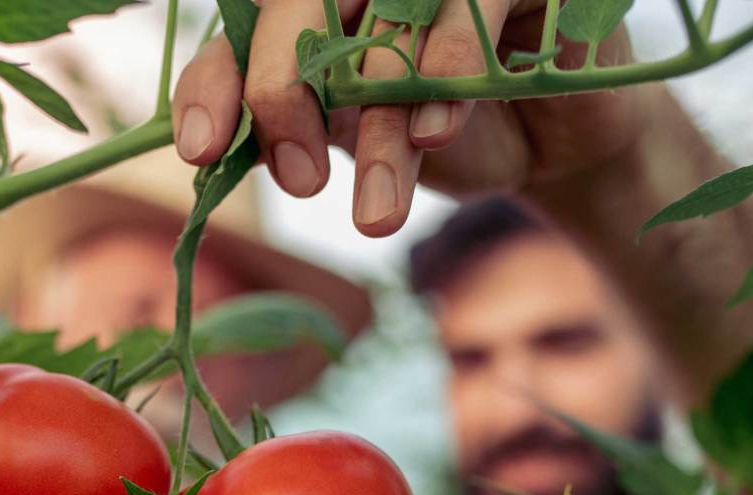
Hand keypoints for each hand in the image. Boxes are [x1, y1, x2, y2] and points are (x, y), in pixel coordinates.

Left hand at [172, 0, 652, 235]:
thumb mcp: (355, 139)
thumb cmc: (438, 132)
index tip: (201, 150)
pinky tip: (436, 129)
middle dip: (283, 93)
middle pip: (299, 4)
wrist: (551, 140)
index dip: (214, 83)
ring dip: (378, 125)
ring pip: (386, 21)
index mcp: (318, 13)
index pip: (242, 30)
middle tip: (298, 185)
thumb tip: (214, 149)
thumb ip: (293, 129)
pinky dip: (450, 63)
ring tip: (376, 214)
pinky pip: (472, 1)